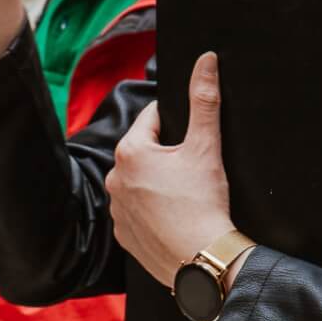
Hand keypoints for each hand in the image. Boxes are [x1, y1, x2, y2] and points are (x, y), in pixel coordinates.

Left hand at [106, 53, 239, 288]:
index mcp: (130, 151)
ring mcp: (117, 209)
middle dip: (168, 155)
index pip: (153, 119)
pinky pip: (138, 212)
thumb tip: (206, 60)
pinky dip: (154, 212)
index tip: (194, 141)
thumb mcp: (206, 146)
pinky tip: (176, 217)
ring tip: (186, 196)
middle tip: (194, 171)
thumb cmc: (203, 203)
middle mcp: (115, 178)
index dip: (178, 125)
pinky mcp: (123, 236)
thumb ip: (205, 99)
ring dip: (159, 183)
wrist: (201, 260)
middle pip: (146, 152)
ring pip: (141, 183)